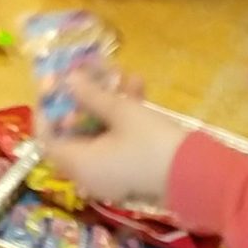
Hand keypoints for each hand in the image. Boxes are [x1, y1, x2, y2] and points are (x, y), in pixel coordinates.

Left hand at [38, 76, 188, 211]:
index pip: (47, 138)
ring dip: (107, 102)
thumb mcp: (121, 112)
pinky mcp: (131, 171)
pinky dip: (122, 118)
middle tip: (88, 73)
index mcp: (79, 164)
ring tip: (121, 72)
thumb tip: (68, 80)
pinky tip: (138, 86)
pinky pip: (116, 141)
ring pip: (99, 133)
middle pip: (73, 133)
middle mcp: (89, 174)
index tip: (53, 84)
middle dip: (83, 99)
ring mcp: (111, 174)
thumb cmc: (153, 143)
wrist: (201, 175)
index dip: (47, 109)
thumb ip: (91, 95)